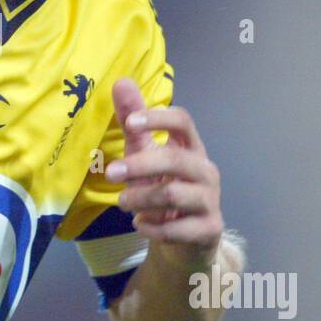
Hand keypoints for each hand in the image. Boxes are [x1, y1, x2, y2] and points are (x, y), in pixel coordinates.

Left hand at [104, 78, 223, 261]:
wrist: (185, 239)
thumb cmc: (163, 188)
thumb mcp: (145, 154)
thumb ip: (135, 123)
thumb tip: (121, 81)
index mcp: (191, 148)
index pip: (183, 122)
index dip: (158, 118)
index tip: (130, 123)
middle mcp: (205, 171)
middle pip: (175, 160)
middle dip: (139, 165)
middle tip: (110, 173)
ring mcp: (211, 201)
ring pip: (173, 195)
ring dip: (140, 198)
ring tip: (122, 203)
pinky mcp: (209, 230)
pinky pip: (177, 229)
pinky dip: (151, 227)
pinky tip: (140, 224)